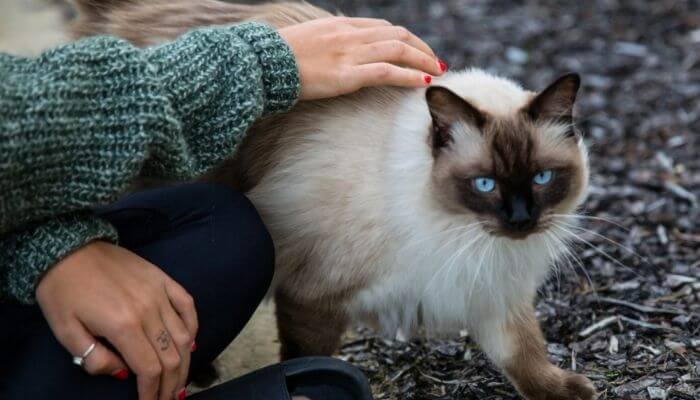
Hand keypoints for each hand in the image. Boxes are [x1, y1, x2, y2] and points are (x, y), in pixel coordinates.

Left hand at [36, 241, 197, 399]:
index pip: (149, 369)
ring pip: (184, 336)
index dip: (153, 392)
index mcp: (123, 325)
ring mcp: (159, 292)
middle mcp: (148, 309)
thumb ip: (95, 359)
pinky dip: (193, 327)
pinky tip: (190, 343)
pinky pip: (188, 305)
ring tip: (180, 380)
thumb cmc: (63, 291)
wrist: (68, 248)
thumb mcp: (65, 331)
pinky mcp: (163, 279)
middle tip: (168, 398)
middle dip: (172, 384)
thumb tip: (122, 373)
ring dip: (185, 362)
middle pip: (171, 356)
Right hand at [278, 17, 446, 99]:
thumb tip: (332, 55)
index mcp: (340, 27)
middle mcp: (349, 35)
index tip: (416, 49)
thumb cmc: (276, 59)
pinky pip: (387, 72)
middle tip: (436, 61)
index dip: (404, 37)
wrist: (262, 64)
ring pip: (398, 50)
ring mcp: (350, 54)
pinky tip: (423, 81)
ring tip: (438, 71)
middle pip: (396, 35)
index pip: (381, 27)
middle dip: (421, 47)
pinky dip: (409, 75)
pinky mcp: (347, 75)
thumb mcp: (305, 42)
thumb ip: (325, 44)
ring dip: (422, 60)